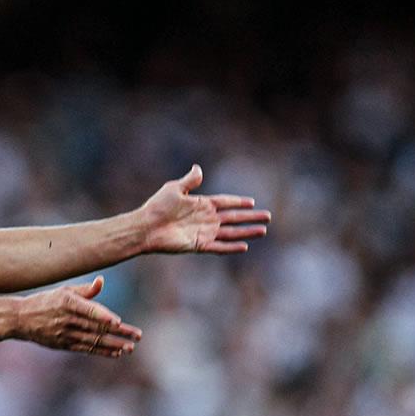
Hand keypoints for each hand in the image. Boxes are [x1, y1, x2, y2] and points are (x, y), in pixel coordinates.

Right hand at [13, 276, 141, 357]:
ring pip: (93, 341)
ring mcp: (64, 334)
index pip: (89, 311)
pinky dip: (101, 351)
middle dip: (119, 333)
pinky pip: (86, 349)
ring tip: (130, 347)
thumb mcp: (63, 291)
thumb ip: (85, 290)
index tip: (118, 322)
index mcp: (67, 302)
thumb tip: (102, 281)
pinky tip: (116, 352)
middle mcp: (66, 319)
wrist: (21, 319)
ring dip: (113, 345)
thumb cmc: (46, 301)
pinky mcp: (63, 345)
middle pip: (96, 327)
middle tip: (137, 335)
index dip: (103, 316)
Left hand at [140, 164, 270, 253]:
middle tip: (268, 216)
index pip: (225, 202)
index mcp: (201, 204)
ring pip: (230, 233)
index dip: (238, 202)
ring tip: (263, 230)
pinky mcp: (199, 245)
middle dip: (250, 217)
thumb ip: (189, 181)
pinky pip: (219, 247)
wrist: (146, 227)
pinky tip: (245, 246)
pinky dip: (231, 247)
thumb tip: (198, 168)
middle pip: (233, 217)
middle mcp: (205, 219)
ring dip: (246, 232)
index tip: (252, 202)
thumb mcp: (174, 189)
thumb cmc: (157, 207)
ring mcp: (204, 232)